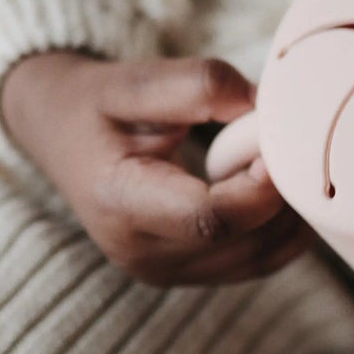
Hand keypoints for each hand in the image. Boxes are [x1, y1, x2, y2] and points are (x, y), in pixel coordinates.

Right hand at [0, 51, 315, 286]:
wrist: (59, 133)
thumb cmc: (95, 104)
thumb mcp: (132, 79)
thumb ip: (197, 85)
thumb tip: (262, 104)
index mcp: (118, 203)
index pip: (209, 219)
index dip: (259, 189)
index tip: (279, 146)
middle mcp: (139, 252)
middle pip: (242, 242)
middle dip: (282, 196)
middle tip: (294, 146)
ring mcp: (162, 272)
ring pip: (259, 258)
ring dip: (290, 215)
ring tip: (286, 162)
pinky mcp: (183, 274)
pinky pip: (255, 263)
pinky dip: (281, 229)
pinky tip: (281, 189)